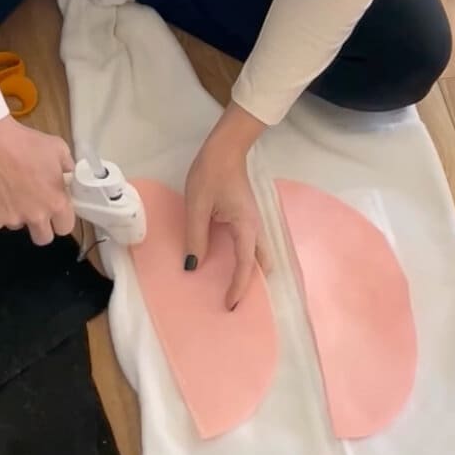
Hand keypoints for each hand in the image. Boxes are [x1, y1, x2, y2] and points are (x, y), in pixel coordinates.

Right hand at [0, 115, 75, 244]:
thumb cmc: (21, 142)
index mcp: (55, 202)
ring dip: (16, 214)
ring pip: (17, 225)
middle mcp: (35, 215)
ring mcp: (11, 219)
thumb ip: (68, 166)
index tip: (55, 211)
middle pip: (43, 238)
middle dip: (40, 226)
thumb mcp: (57, 148)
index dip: (60, 220)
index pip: (65, 228)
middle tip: (33, 207)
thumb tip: (69, 173)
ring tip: (9, 190)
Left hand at [184, 102, 269, 309]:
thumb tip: (193, 266)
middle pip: (260, 264)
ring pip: (258, 255)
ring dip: (249, 273)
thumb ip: (196, 237)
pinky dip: (245, 261)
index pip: (246, 264)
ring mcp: (253, 223)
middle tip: (234, 301)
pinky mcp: (246, 218)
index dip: (238, 286)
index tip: (230, 305)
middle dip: (251, 284)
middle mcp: (255, 227)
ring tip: (232, 289)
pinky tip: (230, 264)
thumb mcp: (197, 205)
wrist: (225, 148)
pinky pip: (251, 246)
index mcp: (246, 226)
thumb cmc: (211, 173)